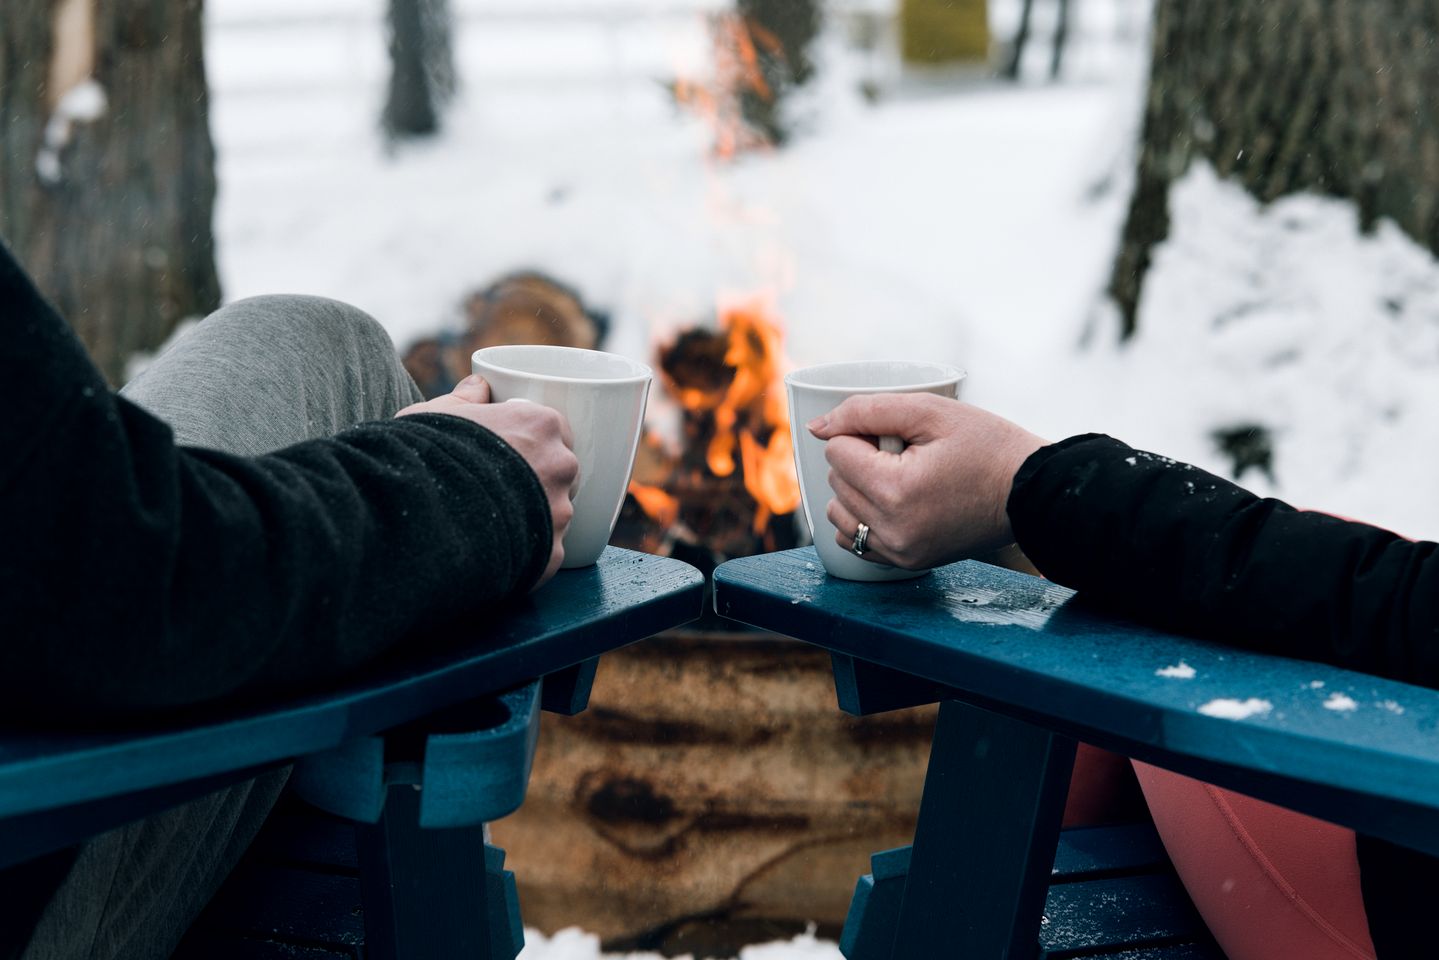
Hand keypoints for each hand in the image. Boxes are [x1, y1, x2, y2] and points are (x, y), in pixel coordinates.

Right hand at [397, 375, 578, 585]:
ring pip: (555, 513)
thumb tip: (478, 385)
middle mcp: (561, 466)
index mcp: (541, 425)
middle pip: (560, 473)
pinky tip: (496, 551)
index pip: (554, 431)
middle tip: (500, 489)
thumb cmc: (424, 455)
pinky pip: (546, 550)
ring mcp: (560, 512)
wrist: (414, 514)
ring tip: (493, 523)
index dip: (532, 442)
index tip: (511, 453)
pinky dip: (526, 552)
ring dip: (533, 517)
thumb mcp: (436, 414)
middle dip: (537, 480)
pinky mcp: (551, 553)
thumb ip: (465, 397)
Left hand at [808, 394, 1046, 569]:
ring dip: (858, 490)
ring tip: (901, 478)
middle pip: (837, 481)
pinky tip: (892, 502)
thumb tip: (817, 427)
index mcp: (895, 490)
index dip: (864, 434)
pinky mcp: (907, 561)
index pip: (837, 451)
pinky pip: (855, 541)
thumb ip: (866, 410)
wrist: (1032, 493)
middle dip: (862, 460)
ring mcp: (899, 551)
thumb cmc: (988, 446)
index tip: (900, 436)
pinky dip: (863, 518)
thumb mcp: (930, 411)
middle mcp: (892, 529)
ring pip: (839, 512)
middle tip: (908, 454)